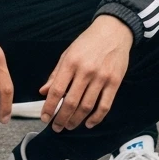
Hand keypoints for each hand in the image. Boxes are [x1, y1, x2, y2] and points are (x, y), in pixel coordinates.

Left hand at [39, 15, 133, 131]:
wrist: (113, 31)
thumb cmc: (87, 42)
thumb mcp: (68, 54)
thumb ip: (56, 74)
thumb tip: (44, 92)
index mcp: (70, 63)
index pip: (56, 91)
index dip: (49, 107)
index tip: (45, 118)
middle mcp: (85, 71)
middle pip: (71, 102)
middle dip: (61, 118)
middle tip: (56, 127)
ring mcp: (101, 78)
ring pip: (87, 106)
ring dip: (76, 120)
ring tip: (69, 126)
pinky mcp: (114, 82)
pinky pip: (104, 105)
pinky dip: (96, 118)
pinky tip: (88, 123)